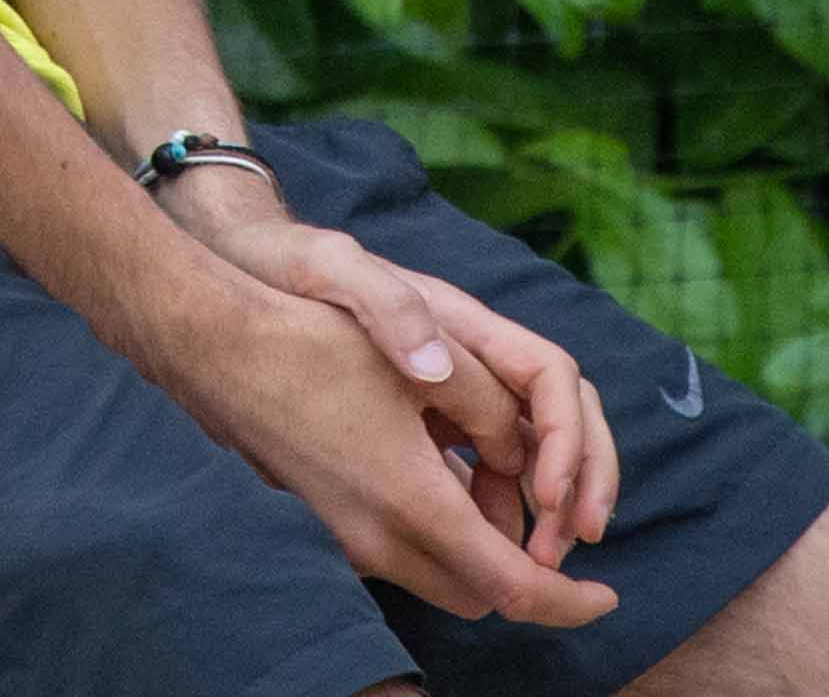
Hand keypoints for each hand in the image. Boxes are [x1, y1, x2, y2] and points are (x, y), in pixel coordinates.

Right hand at [142, 267, 623, 628]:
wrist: (211, 345)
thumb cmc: (308, 343)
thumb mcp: (417, 363)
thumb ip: (488, 407)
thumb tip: (519, 446)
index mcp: (414, 506)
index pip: (515, 589)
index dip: (571, 602)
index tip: (608, 596)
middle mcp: (381, 540)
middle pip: (483, 597)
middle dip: (529, 576)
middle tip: (548, 522)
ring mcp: (348, 538)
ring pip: (445, 578)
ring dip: (484, 550)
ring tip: (493, 480)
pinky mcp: (327, 524)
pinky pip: (408, 554)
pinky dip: (443, 533)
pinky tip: (439, 469)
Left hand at [176, 187, 620, 570]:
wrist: (245, 266)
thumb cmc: (288, 263)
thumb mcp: (329, 269)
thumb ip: (386, 305)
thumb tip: (438, 365)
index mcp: (462, 322)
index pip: (551, 376)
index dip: (566, 437)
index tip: (549, 496)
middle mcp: (470, 357)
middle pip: (561, 417)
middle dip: (582, 479)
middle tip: (569, 543)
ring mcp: (450, 389)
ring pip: (530, 450)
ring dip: (545, 506)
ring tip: (535, 564)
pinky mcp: (424, 418)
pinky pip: (483, 469)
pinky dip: (496, 508)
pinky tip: (480, 551)